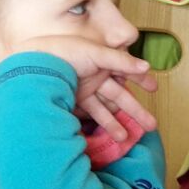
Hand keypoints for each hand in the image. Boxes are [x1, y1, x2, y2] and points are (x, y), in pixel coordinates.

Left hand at [12, 36, 157, 139]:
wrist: (35, 65)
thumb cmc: (65, 52)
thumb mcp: (95, 53)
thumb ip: (121, 61)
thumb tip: (147, 65)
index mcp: (99, 60)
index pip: (124, 70)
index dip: (139, 78)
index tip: (154, 88)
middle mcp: (93, 76)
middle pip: (119, 94)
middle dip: (135, 109)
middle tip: (152, 124)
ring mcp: (83, 90)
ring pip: (107, 108)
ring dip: (119, 121)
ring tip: (131, 137)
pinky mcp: (73, 102)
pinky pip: (92, 115)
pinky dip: (103, 124)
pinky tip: (115, 135)